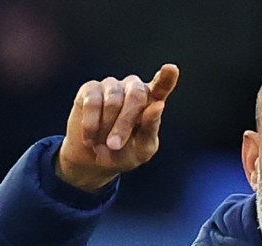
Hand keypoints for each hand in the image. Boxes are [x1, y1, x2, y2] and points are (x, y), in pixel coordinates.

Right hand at [56, 63, 179, 190]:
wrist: (93, 160)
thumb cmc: (124, 154)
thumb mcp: (141, 149)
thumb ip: (151, 129)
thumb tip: (158, 105)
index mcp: (152, 102)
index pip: (161, 87)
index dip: (166, 78)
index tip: (171, 69)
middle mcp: (133, 89)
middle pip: (135, 96)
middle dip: (125, 123)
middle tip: (115, 146)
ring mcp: (112, 86)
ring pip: (113, 101)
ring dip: (107, 127)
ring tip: (103, 145)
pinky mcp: (90, 89)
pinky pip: (92, 102)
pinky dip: (91, 124)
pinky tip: (90, 139)